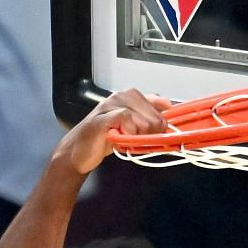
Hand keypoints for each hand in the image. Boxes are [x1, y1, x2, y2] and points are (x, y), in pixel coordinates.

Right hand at [55, 87, 171, 175]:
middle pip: (154, 117)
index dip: (159, 124)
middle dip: (147, 134)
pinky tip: (118, 137)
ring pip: (143, 121)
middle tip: (132, 140)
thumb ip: (148, 114)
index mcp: (130, 96)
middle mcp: (122, 96)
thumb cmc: (104, 138)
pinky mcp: (105, 115)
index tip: (153, 134)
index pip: (159, 105)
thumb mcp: (132, 126)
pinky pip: (128, 121)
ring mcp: (112, 104)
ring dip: (135, 137)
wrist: (79, 151)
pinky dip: (127, 134)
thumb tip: (168, 106)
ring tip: (122, 139)